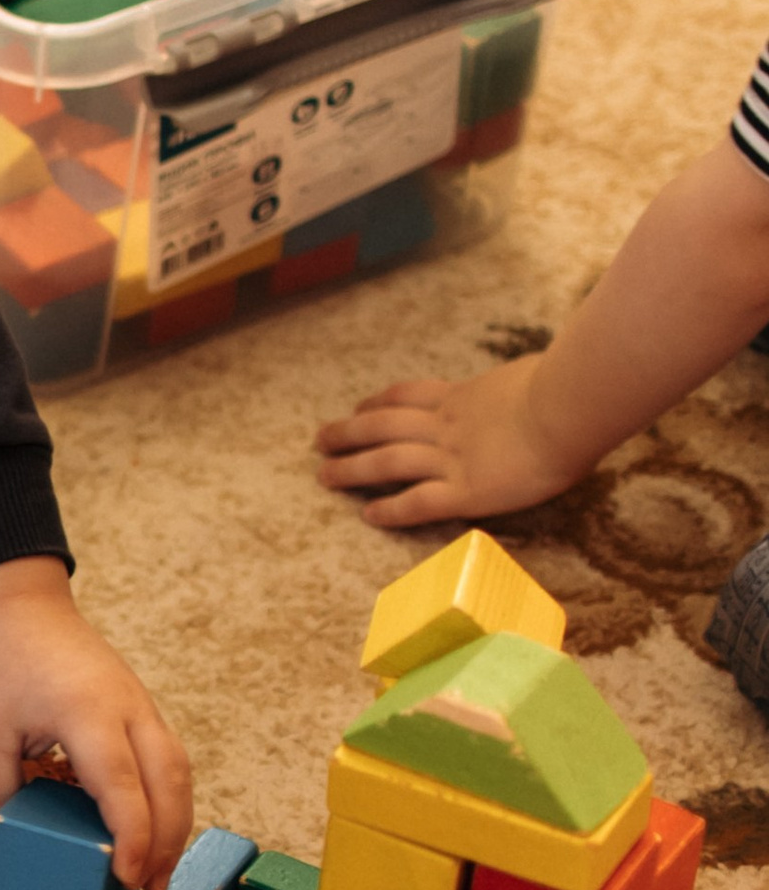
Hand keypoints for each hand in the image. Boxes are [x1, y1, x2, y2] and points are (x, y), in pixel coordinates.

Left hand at [0, 557, 191, 889]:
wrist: (19, 604)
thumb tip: (9, 851)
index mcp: (86, 712)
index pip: (122, 785)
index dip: (130, 837)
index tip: (125, 878)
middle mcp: (127, 707)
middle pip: (168, 782)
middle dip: (165, 842)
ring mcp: (141, 704)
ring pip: (178, 771)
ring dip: (175, 824)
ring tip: (156, 873)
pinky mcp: (141, 707)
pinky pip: (169, 759)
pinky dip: (169, 799)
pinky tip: (153, 832)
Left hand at [312, 360, 577, 530]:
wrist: (570, 406)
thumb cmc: (566, 384)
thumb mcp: (531, 373)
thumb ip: (519, 384)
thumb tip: (532, 380)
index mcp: (464, 396)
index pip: (408, 396)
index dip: (377, 403)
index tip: (358, 408)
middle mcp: (447, 425)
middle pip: (383, 425)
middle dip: (348, 433)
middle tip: (320, 440)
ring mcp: (453, 459)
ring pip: (387, 462)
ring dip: (351, 468)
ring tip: (324, 476)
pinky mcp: (467, 492)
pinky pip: (418, 503)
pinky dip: (390, 510)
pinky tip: (369, 516)